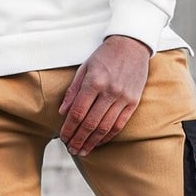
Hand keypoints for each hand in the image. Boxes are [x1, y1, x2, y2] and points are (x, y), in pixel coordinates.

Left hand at [59, 35, 150, 155]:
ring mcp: (123, 98)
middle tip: (71, 149)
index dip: (69, 128)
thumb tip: (63, 113)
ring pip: (104, 128)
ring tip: (82, 151)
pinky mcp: (133, 102)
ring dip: (92, 142)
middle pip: (90, 124)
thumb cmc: (105, 56)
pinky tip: (98, 142)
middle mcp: (109, 91)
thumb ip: (73, 91)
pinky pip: (118, 125)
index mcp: (94, 81)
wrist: (132, 45)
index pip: (78, 112)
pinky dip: (107, 137)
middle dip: (78, 139)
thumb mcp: (84, 68)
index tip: (63, 138)